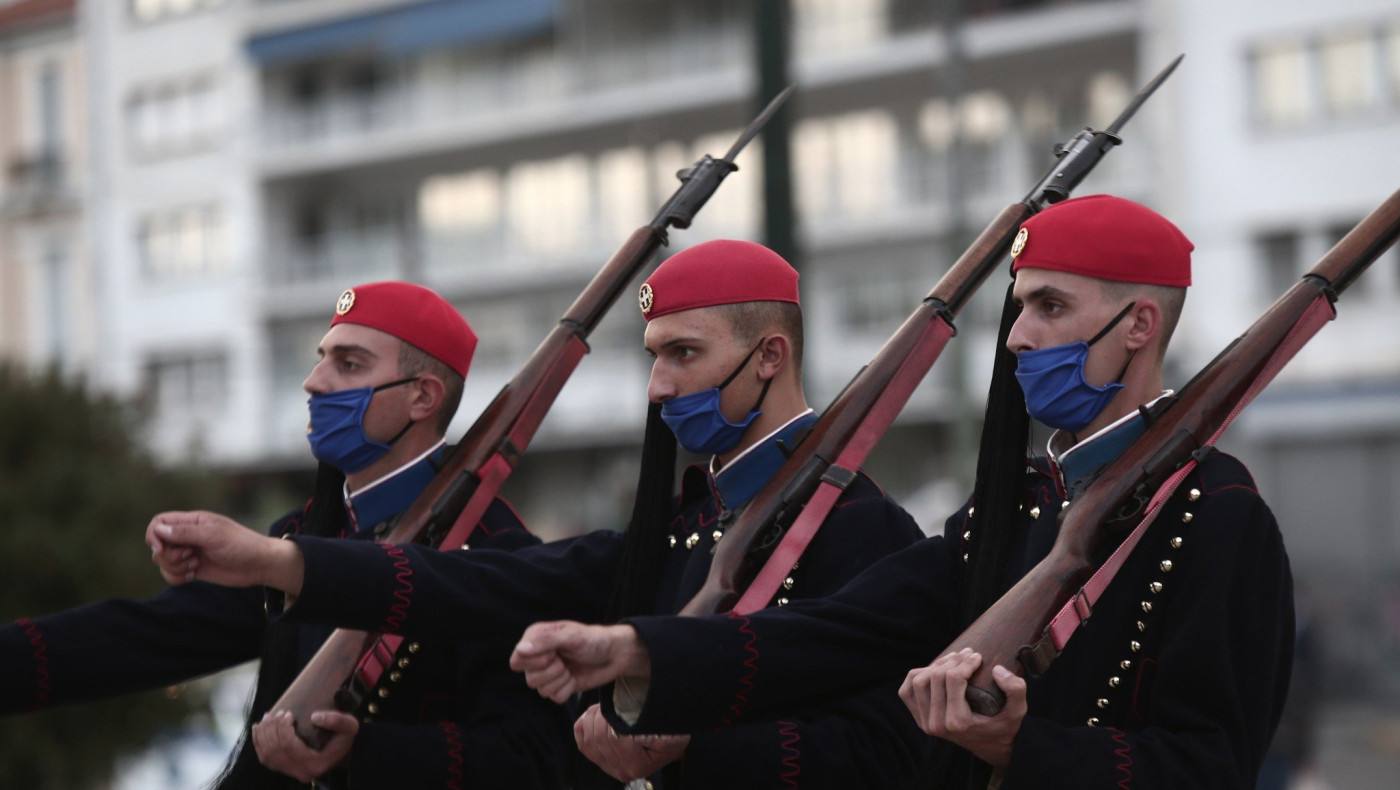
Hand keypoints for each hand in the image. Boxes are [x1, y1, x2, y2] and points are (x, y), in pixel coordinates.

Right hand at [146, 510, 303, 592]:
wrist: (259, 565)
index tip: (160, 548)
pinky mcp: (192, 568)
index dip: (153, 534)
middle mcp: (188, 536)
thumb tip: (158, 530)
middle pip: (158, 544)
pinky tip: (194, 575)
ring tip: (196, 565)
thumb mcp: (213, 535)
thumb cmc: (241, 545)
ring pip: (163, 561)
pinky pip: (171, 575)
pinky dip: (177, 577)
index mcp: (192, 521)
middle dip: (168, 555)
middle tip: (191, 556)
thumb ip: (185, 532)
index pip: (159, 522)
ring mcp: (189, 553)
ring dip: (175, 567)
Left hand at [252, 709, 357, 782]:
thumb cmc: (345, 738)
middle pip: (275, 750)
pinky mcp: (284, 769)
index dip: (283, 728)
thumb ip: (337, 721)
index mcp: (314, 764)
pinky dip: (258, 742)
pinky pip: (264, 759)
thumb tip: (315, 716)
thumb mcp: (349, 726)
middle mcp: (300, 772)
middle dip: (272, 729)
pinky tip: (258, 727)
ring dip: (263, 734)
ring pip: (267, 755)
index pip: (289, 746)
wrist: (343, 752)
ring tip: (269, 717)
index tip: (288, 713)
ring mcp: (291, 772)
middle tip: (278, 712)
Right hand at [510, 622, 649, 702]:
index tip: (553, 654)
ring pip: (541, 691)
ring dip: (561, 681)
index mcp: (535, 639)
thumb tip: (520, 649)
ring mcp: (548, 673)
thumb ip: (545, 641)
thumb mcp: (571, 636)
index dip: (534, 662)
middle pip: (529, 679)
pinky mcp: (559, 686)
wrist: (614, 655)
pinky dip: (567, 690)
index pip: (517, 660)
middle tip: (565, 661)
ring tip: (570, 668)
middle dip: (552, 672)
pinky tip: (574, 678)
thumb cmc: (593, 640)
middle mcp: (538, 656)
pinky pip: (554, 698)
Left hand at [574, 703, 687, 781]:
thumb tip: (633, 734)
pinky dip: (583, 727)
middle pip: (598, 740)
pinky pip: (582, 744)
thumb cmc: (673, 736)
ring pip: (588, 741)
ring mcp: (609, 767)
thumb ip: (656, 736)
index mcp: (637, 764)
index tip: (616, 704)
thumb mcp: (673, 736)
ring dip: (591, 720)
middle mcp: (621, 770)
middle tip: (609, 703)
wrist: (673, 744)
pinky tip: (593, 716)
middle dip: (599, 717)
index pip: (614, 739)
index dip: (610, 718)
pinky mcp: (601, 761)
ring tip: (603, 708)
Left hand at [898, 648, 1027, 769]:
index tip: (977, 656)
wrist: (991, 746)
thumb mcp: (1018, 710)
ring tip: (953, 659)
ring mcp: (925, 722)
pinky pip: (907, 691)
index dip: (965, 662)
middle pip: (935, 677)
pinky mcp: (919, 719)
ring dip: (935, 665)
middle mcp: (937, 725)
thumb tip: (997, 669)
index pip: (953, 679)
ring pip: (918, 681)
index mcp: (958, 722)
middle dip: (953, 660)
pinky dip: (916, 676)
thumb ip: (1016, 690)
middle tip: (968, 654)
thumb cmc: (1004, 725)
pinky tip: (934, 669)